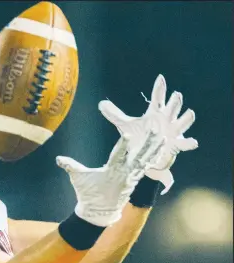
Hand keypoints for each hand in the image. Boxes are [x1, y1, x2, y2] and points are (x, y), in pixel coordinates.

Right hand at [57, 130, 164, 226]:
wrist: (98, 213)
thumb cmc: (87, 194)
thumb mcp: (78, 179)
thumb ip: (70, 166)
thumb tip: (58, 158)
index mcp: (110, 172)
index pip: (117, 156)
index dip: (123, 146)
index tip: (128, 134)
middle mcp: (123, 174)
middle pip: (137, 156)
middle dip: (146, 144)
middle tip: (156, 131)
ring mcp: (131, 178)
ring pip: (144, 161)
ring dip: (154, 149)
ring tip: (163, 137)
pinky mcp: (134, 181)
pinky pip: (146, 168)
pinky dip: (153, 159)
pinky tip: (160, 150)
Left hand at [99, 74, 197, 193]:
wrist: (146, 153)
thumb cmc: (140, 135)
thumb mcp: (126, 125)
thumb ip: (114, 115)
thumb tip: (101, 104)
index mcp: (155, 112)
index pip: (158, 97)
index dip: (159, 88)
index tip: (160, 78)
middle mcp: (167, 118)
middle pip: (173, 106)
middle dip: (175, 102)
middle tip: (176, 95)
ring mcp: (173, 130)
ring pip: (183, 121)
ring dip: (186, 117)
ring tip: (189, 113)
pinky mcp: (176, 144)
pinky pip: (184, 143)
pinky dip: (189, 143)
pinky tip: (193, 143)